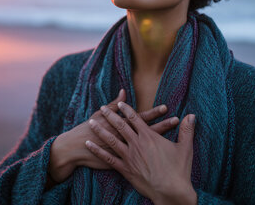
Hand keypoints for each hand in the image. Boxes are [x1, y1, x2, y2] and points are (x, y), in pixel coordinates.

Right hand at [48, 89, 179, 183]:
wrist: (76, 147)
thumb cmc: (88, 128)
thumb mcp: (101, 114)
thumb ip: (114, 104)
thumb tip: (124, 91)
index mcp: (121, 124)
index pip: (141, 117)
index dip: (154, 113)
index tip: (167, 108)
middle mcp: (125, 137)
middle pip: (147, 131)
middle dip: (162, 126)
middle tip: (177, 120)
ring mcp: (124, 150)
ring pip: (146, 147)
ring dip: (160, 143)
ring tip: (174, 141)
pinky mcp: (120, 162)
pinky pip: (137, 161)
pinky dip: (148, 160)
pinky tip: (158, 160)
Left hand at [85, 101, 197, 204]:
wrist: (171, 191)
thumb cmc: (179, 170)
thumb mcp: (185, 148)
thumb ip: (187, 130)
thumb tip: (192, 116)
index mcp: (149, 137)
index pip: (136, 119)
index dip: (127, 110)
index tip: (120, 103)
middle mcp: (137, 144)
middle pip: (120, 126)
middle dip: (110, 115)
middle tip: (102, 107)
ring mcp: (129, 157)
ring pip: (111, 140)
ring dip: (100, 130)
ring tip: (91, 122)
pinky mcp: (125, 169)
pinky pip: (108, 158)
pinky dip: (98, 151)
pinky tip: (89, 145)